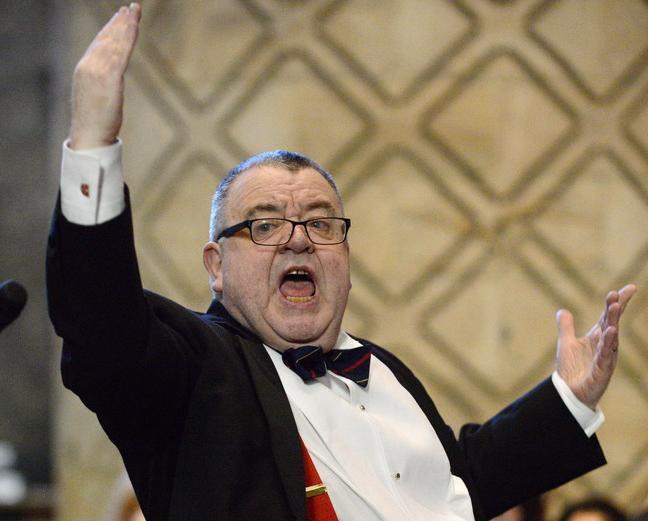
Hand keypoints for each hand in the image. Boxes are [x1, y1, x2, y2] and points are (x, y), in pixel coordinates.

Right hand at [69, 3, 141, 149]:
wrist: (89, 137)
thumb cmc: (94, 124)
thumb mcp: (96, 97)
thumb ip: (103, 83)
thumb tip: (110, 80)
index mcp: (84, 69)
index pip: (99, 44)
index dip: (110, 29)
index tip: (120, 17)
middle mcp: (88, 66)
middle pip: (107, 38)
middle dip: (119, 22)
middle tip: (131, 8)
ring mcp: (97, 71)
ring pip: (115, 42)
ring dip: (126, 25)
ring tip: (135, 11)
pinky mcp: (109, 79)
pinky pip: (121, 53)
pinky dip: (128, 37)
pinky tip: (135, 27)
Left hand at [556, 284, 635, 408]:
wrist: (570, 393)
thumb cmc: (572, 369)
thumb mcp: (566, 344)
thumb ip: (566, 327)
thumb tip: (562, 310)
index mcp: (597, 338)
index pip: (608, 317)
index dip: (618, 303)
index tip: (630, 288)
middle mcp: (605, 346)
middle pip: (611, 323)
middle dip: (614, 308)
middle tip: (617, 293)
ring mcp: (605, 358)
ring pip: (611, 337)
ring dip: (613, 321)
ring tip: (615, 306)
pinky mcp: (601, 370)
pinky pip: (606, 355)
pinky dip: (608, 343)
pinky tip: (611, 331)